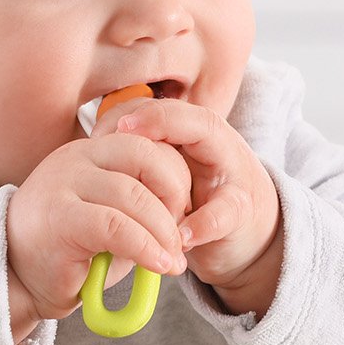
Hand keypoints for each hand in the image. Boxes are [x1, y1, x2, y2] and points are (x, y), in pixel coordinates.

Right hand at [4, 133, 191, 339]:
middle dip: (176, 197)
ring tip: (173, 260)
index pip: (148, 142)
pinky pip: (117, 227)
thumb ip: (144, 208)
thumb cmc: (70, 253)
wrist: (16, 281)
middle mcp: (76, 158)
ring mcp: (63, 183)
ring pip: (134, 195)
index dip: (176, 177)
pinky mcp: (59, 217)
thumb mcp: (113, 221)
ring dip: (164, 232)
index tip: (185, 215)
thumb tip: (187, 219)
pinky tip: (158, 266)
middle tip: (182, 236)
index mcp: (92, 151)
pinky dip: (147, 248)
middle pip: (146, 157)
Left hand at [94, 98, 281, 317]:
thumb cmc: (199, 199)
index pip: (162, 107)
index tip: (99, 135)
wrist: (249, 232)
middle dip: (155, 120)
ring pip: (213, 147)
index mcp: (192, 132)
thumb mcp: (170, 173)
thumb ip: (144, 155)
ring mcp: (233, 173)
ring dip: (176, 168)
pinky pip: (226, 210)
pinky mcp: (242, 211)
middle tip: (120, 135)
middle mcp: (216, 142)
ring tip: (144, 186)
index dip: (130, 113)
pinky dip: (204, 223)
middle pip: (191, 116)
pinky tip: (181, 237)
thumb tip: (94, 146)